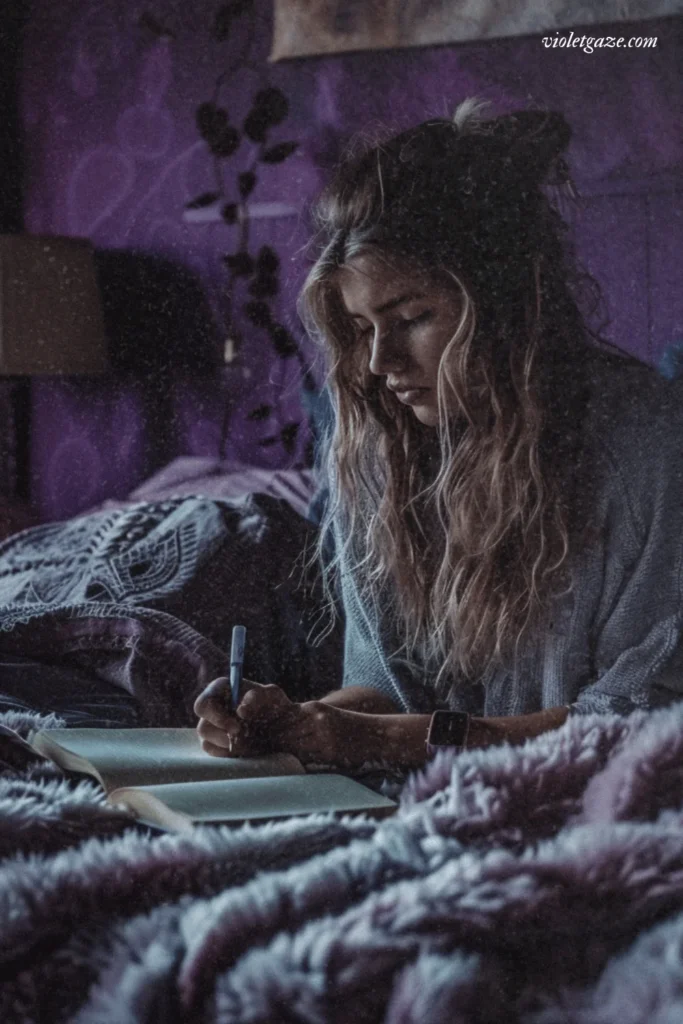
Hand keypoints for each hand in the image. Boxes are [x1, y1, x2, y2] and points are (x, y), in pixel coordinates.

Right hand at [194, 677, 345, 764]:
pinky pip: (216, 755)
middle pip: (203, 727)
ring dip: (228, 745)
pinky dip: (229, 754)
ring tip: (250, 742)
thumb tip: (240, 709)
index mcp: (221, 693)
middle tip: (243, 738)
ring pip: (208, 743)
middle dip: (223, 735)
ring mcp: (214, 731)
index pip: (204, 704)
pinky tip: (246, 749)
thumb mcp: (272, 695)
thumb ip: (257, 696)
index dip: (215, 716)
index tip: (235, 727)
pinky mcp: (218, 747)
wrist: (285, 729)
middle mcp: (213, 712)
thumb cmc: (276, 706)